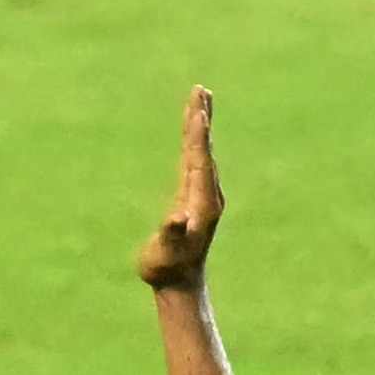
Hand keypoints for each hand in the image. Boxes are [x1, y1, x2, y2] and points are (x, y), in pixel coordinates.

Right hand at [135, 85, 223, 293]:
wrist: (181, 284)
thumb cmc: (168, 268)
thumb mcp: (167, 252)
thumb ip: (172, 233)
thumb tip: (177, 217)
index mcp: (202, 201)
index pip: (199, 159)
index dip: (197, 135)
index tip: (198, 110)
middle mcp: (207, 194)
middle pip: (204, 148)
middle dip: (201, 119)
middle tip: (201, 90)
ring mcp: (204, 195)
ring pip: (202, 152)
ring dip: (200, 125)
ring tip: (200, 101)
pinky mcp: (196, 198)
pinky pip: (196, 160)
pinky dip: (195, 141)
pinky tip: (194, 134)